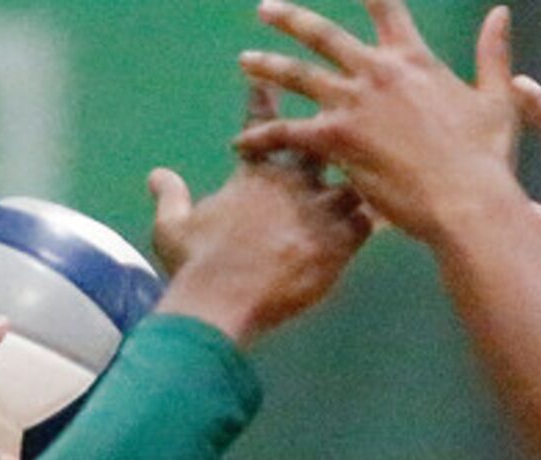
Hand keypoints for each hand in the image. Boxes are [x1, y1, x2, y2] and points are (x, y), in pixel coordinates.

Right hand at [153, 87, 374, 347]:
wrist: (224, 298)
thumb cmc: (196, 264)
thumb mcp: (172, 228)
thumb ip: (169, 197)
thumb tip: (157, 175)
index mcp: (254, 174)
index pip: (262, 126)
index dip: (264, 102)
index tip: (265, 80)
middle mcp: (290, 183)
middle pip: (322, 143)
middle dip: (331, 140)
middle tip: (342, 139)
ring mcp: (316, 211)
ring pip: (353, 181)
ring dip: (360, 183)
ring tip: (372, 184)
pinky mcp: (337, 243)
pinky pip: (368, 222)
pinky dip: (374, 220)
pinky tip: (383, 221)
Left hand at [235, 0, 522, 245]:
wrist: (466, 200)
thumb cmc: (486, 157)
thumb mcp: (496, 99)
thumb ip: (492, 54)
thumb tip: (500, 13)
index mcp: (412, 58)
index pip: (384, 7)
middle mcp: (376, 71)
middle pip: (323, 35)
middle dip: (291, 19)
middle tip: (266, 10)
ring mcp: (352, 103)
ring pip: (297, 76)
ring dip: (268, 67)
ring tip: (246, 62)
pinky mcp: (336, 138)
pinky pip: (288, 131)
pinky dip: (263, 135)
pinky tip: (243, 141)